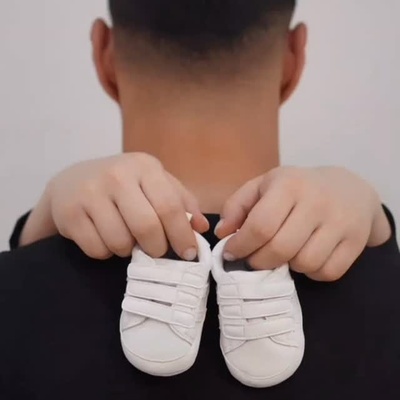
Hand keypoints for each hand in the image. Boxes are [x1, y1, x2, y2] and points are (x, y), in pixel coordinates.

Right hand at [20, 153, 208, 259]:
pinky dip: (106, 252)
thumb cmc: (123, 185)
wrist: (72, 180)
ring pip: (120, 242)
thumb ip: (181, 201)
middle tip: (157, 252)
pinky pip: (97, 249)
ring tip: (127, 239)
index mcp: (144, 166)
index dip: (182, 235)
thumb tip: (202, 227)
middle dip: (157, 249)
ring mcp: (90, 192)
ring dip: (128, 250)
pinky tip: (105, 238)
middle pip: (147, 227)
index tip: (189, 254)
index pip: (169, 206)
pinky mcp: (69, 212)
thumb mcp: (154, 183)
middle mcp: (117, 175)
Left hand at [215, 167, 390, 281]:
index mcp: (289, 185)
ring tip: (283, 254)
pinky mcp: (356, 241)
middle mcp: (317, 202)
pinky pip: (328, 272)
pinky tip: (305, 257)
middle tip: (254, 260)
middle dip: (259, 262)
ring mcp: (340, 222)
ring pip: (305, 263)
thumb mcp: (263, 186)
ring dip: (287, 266)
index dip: (241, 246)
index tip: (231, 253)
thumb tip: (222, 232)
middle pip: (281, 249)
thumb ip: (237, 205)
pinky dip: (312, 272)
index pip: (260, 226)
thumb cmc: (296, 188)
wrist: (348, 188)